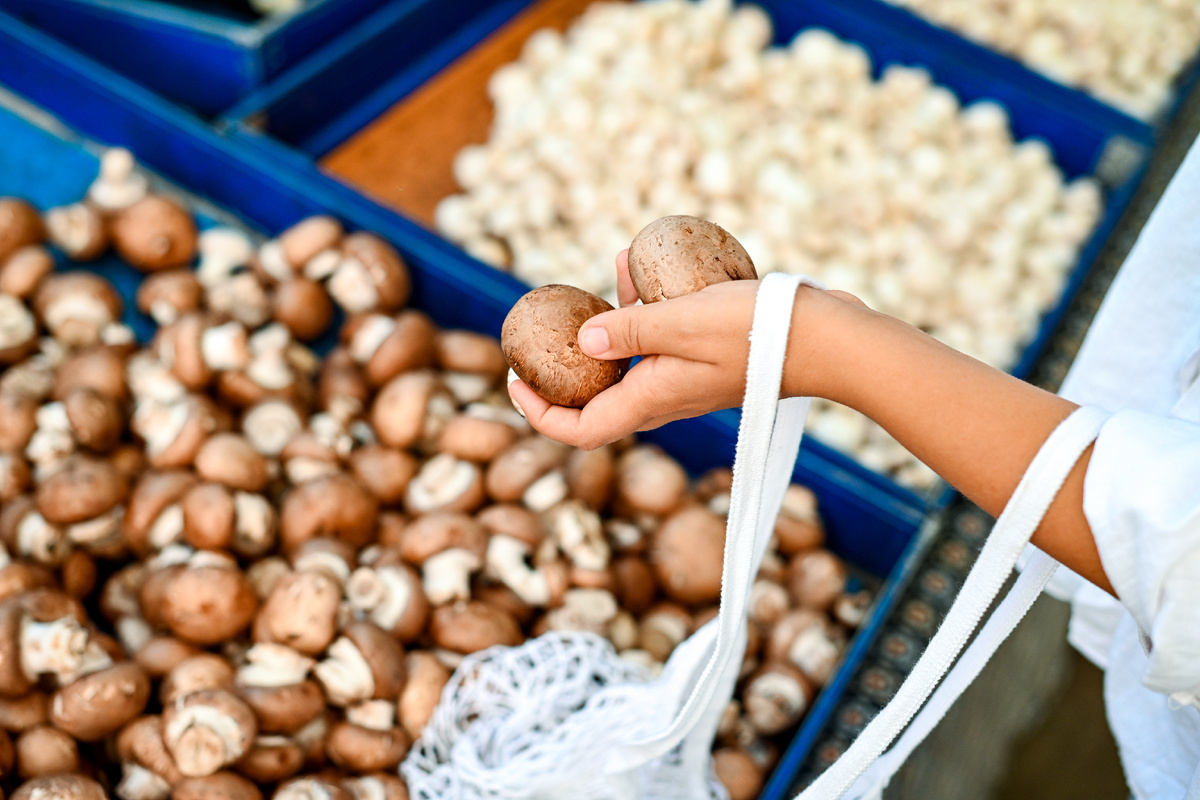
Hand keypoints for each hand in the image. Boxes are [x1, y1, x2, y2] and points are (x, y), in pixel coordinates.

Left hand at [508, 250, 761, 448]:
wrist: (827, 340)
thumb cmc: (759, 333)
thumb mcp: (684, 322)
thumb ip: (631, 331)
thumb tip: (581, 340)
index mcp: (652, 400)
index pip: (581, 430)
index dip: (540, 414)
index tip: (516, 381)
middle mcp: (663, 398)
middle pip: (597, 398)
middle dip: (565, 367)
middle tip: (543, 333)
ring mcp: (685, 380)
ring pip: (628, 360)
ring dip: (608, 323)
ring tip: (605, 270)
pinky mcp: (705, 358)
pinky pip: (659, 338)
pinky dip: (643, 309)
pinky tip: (637, 264)